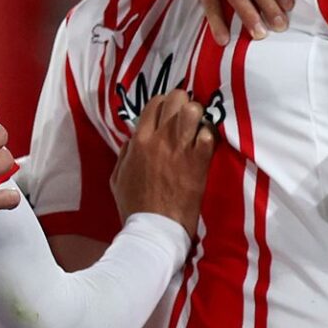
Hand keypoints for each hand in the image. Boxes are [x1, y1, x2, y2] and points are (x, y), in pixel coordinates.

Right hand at [110, 92, 215, 237]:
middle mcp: (159, 139)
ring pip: (194, 110)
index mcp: (139, 141)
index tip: (169, 114)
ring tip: (198, 127)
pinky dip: (209, 137)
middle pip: (176, 98)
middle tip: (186, 118)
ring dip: (198, 116)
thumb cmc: (134, 206)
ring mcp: (180, 149)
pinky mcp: (199, 162)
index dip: (164, 105)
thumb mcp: (117, 177)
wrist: (154, 229)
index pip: (155, 103)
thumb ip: (125, 153)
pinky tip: (205, 146)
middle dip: (183, 104)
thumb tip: (134, 138)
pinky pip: (209, 134)